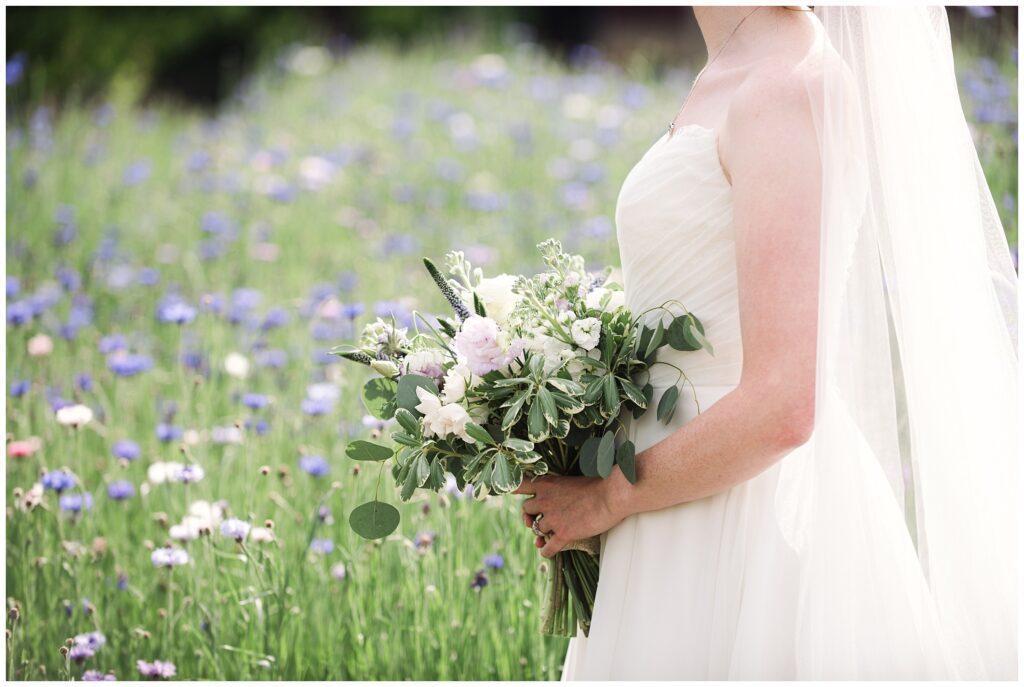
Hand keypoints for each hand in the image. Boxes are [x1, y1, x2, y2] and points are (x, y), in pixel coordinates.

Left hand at [512, 471, 628, 557]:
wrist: (611, 496)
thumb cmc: (597, 485)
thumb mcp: (570, 481)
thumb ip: (556, 491)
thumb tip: (549, 506)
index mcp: (546, 484)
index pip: (518, 485)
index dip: (510, 489)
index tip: (505, 492)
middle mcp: (544, 500)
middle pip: (526, 510)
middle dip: (530, 516)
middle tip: (538, 520)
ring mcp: (552, 518)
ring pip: (536, 529)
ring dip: (541, 532)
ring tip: (549, 533)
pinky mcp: (563, 534)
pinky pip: (547, 547)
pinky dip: (545, 550)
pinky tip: (547, 550)